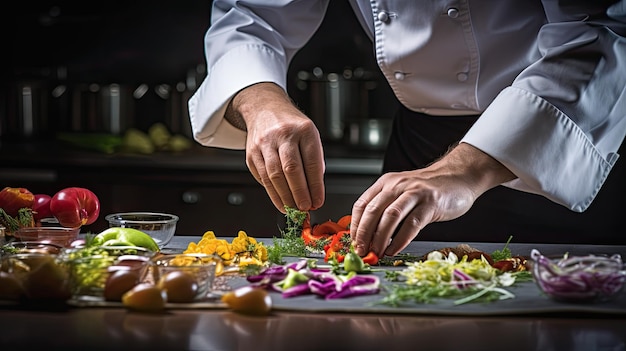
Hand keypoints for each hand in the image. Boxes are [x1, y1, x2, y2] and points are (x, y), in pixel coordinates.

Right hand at [226, 83, 324, 211]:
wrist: (264, 108)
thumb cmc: (291, 126)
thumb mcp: (309, 135)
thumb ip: (313, 161)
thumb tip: (314, 192)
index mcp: (304, 130)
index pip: (311, 162)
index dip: (315, 185)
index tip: (318, 201)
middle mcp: (283, 134)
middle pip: (291, 169)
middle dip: (299, 193)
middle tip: (305, 208)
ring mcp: (265, 143)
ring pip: (274, 175)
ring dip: (285, 197)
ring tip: (294, 209)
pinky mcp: (252, 153)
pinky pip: (262, 177)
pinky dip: (273, 194)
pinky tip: (281, 202)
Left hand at [350, 143, 515, 256]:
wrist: (459, 176)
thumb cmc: (428, 190)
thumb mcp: (402, 193)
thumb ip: (386, 209)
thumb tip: (368, 237)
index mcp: (385, 183)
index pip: (362, 204)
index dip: (355, 226)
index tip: (354, 243)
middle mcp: (397, 185)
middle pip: (373, 211)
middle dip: (364, 234)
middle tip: (362, 252)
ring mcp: (414, 193)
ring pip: (390, 217)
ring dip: (380, 238)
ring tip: (377, 253)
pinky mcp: (431, 203)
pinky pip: (412, 224)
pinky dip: (400, 240)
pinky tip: (394, 250)